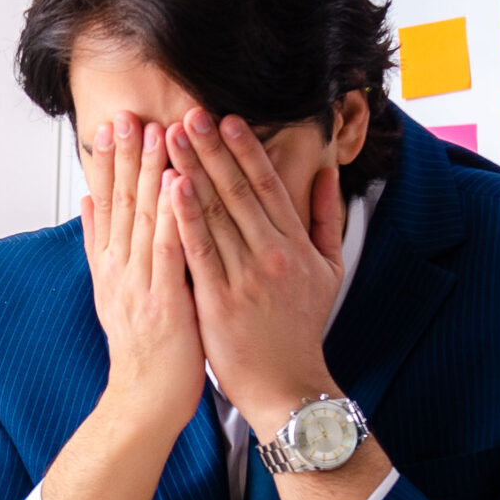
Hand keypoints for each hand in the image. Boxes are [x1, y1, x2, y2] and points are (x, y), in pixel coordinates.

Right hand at [81, 112, 204, 437]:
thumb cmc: (143, 351)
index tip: (115, 124)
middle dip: (127, 156)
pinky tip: (178, 182)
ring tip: (157, 132)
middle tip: (130, 113)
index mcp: (111, 266)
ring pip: (145, 218)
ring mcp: (140, 284)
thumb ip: (100, 247)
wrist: (145, 399)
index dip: (111, 163)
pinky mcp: (165, 299)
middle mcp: (120, 269)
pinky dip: (173, 214)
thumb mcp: (112, 293)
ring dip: (150, 173)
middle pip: (122, 203)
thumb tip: (87, 204)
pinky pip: (170, 249)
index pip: (109, 204)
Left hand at [161, 109, 346, 428]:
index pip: (267, 185)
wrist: (288, 386)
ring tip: (170, 137)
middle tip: (189, 113)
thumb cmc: (302, 328)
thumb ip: (325, 219)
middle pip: (238, 190)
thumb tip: (327, 175)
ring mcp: (246, 277)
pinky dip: (185, 217)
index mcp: (295, 244)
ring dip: (191, 170)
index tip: (226, 118)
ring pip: (215, 213)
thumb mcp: (329, 270)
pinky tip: (170, 188)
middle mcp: (272, 254)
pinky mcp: (220, 301)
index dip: (245, 149)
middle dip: (211, 148)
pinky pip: (200, 251)